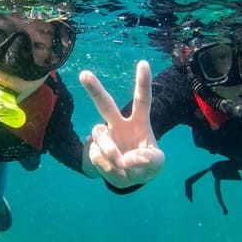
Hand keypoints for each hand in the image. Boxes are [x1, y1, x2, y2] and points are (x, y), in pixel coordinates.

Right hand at [79, 60, 163, 188]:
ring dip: (110, 150)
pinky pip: (96, 155)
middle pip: (105, 104)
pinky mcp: (94, 150)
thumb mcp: (157, 163)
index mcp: (139, 122)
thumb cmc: (146, 164)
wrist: (130, 178)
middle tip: (84, 74)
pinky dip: (108, 168)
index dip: (143, 82)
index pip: (142, 99)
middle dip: (94, 88)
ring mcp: (105, 137)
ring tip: (121, 163)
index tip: (144, 63)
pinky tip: (116, 171)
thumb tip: (128, 159)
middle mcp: (119, 125)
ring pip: (99, 134)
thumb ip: (149, 159)